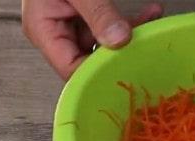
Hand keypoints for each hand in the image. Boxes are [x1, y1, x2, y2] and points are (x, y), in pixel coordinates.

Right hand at [22, 0, 162, 79]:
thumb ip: (97, 13)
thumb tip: (119, 38)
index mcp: (43, 31)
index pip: (70, 68)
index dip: (96, 73)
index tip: (124, 67)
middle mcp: (57, 32)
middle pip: (90, 60)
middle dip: (119, 55)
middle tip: (143, 49)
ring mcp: (73, 25)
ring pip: (105, 44)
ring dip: (130, 36)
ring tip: (152, 24)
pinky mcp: (88, 17)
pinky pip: (110, 27)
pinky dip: (130, 22)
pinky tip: (150, 13)